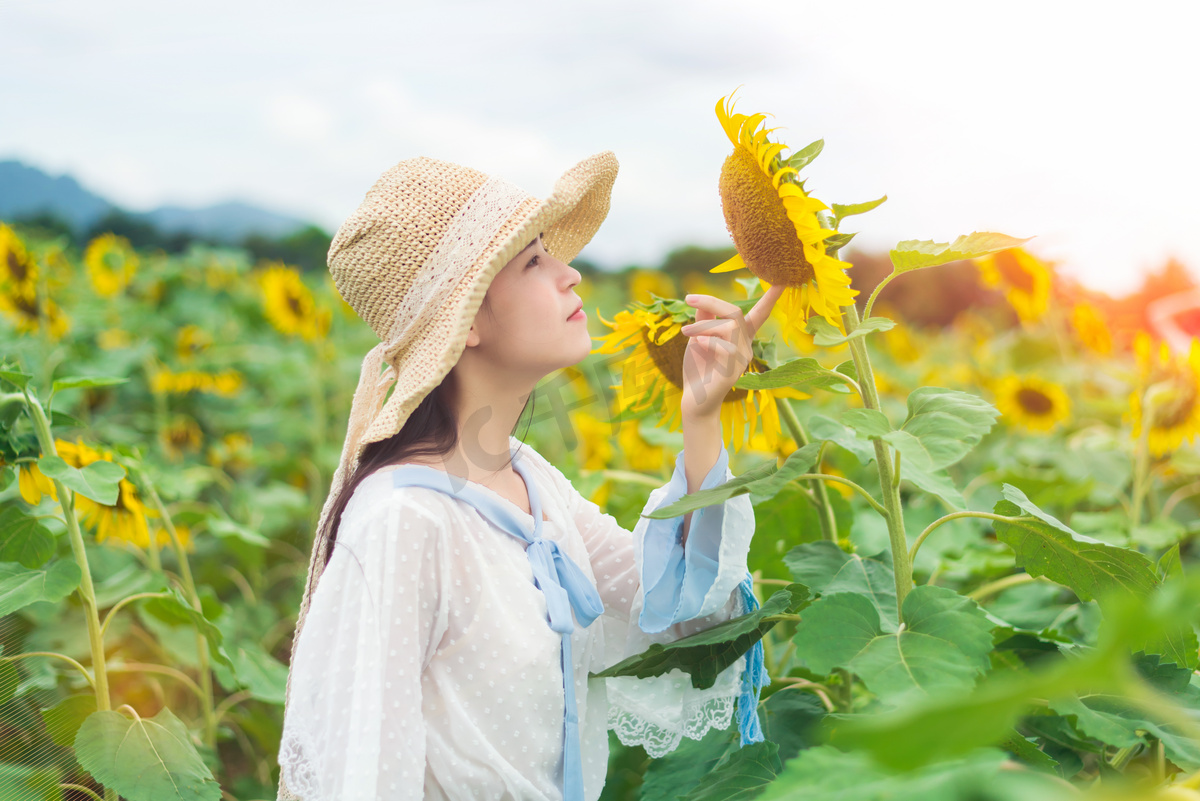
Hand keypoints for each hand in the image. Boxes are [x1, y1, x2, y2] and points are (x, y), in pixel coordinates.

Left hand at [678, 285, 784, 418]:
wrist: (694, 400)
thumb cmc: (698, 369)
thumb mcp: (698, 338)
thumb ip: (703, 319)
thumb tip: (701, 300)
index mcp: (740, 337)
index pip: (759, 314)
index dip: (770, 298)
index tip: (782, 280)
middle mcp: (746, 346)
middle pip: (735, 312)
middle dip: (712, 301)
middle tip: (688, 298)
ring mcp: (742, 358)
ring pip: (728, 326)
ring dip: (703, 324)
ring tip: (685, 332)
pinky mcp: (734, 370)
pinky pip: (724, 345)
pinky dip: (707, 340)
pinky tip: (697, 345)